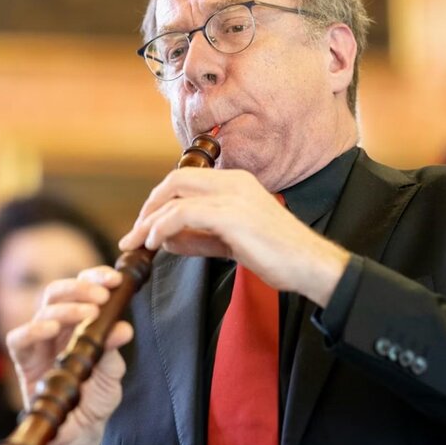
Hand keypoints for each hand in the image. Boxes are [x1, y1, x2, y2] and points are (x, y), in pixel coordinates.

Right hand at [4, 266, 133, 444]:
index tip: (114, 280)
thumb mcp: (110, 378)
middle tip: (101, 295)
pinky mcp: (23, 363)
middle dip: (80, 287)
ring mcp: (39, 345)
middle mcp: (57, 330)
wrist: (74, 441)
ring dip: (66, 306)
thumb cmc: (91, 404)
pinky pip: (19, 338)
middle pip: (58, 292)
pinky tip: (50, 327)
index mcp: (79, 326)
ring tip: (88, 312)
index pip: (82, 290)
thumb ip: (112, 352)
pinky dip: (34, 329)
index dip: (95, 278)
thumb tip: (124, 328)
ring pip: (43, 309)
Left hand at [118, 167, 348, 305]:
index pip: (186, 179)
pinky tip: (156, 244)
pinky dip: (162, 227)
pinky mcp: (232, 215)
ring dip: (150, 220)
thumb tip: (163, 241)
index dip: (161, 200)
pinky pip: (183, 214)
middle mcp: (234, 181)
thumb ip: (197, 238)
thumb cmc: (277, 255)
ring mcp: (233, 196)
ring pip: (175, 196)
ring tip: (138, 243)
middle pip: (176, 180)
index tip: (146, 224)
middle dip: (150, 205)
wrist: (310, 265)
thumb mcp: (230, 242)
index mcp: (236, 182)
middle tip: (135, 233)